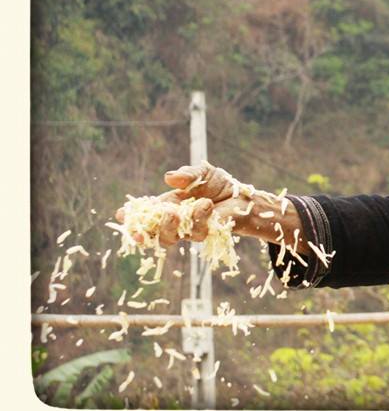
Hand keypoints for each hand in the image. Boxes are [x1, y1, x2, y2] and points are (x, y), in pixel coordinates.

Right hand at [113, 161, 304, 250]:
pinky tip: (205, 204)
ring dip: (172, 225)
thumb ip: (188, 174)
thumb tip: (169, 177)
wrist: (245, 198)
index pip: (146, 215)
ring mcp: (190, 230)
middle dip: (147, 230)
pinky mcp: (207, 235)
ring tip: (182, 209)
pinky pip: (196, 233)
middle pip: (153, 233)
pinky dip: (199, 219)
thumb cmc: (221, 185)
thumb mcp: (204, 173)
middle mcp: (177, 221)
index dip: (132, 217)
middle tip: (153, 216)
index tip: (121, 215)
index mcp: (169, 206)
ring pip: (172, 238)